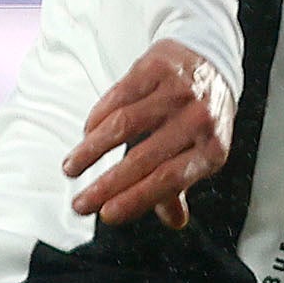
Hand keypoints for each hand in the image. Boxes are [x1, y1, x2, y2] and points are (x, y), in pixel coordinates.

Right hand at [63, 41, 233, 229]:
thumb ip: (181, 186)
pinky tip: (86, 135)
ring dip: (91, 151)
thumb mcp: (202, 152)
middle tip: (81, 204)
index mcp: (212, 149)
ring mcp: (177, 91)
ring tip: (72, 169)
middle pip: (142, 157)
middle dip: (105, 185)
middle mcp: (198, 119)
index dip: (136, 198)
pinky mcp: (157, 68)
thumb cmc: (203, 116)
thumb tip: (174, 221)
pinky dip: (97, 119)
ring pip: (123, 124)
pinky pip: (118, 96)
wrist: (212, 60)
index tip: (107, 214)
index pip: (170, 180)